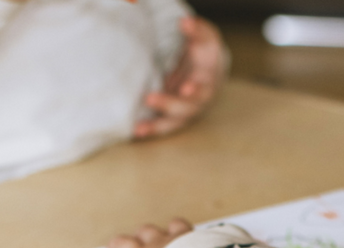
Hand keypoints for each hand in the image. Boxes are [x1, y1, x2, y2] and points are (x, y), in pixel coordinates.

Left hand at [134, 17, 228, 138]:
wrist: (208, 70)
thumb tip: (184, 22)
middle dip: (169, 104)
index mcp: (209, 82)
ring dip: (156, 127)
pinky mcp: (174, 117)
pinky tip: (135, 131)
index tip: (186, 89)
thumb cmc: (205, 52)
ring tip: (138, 129)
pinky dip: (150, 129)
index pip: (204, 88)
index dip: (196, 90)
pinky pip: (162, 126)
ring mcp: (186, 112)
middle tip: (150, 98)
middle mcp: (199, 102)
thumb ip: (196, 30)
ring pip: (173, 123)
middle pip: (186, 109)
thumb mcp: (205, 37)